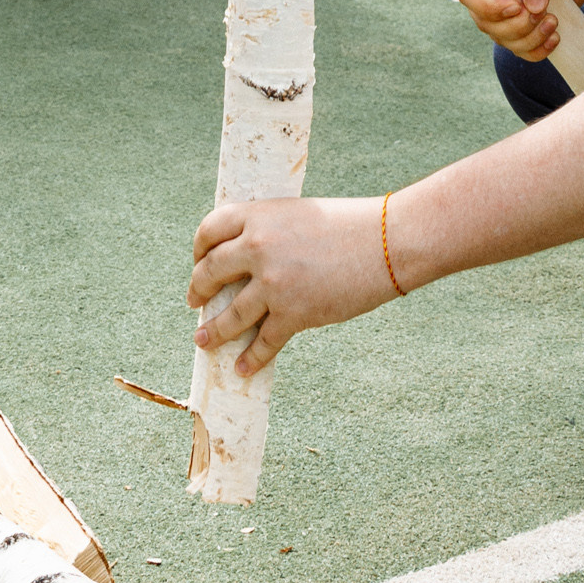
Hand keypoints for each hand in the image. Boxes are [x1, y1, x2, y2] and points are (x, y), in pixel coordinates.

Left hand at [189, 195, 392, 372]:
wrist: (388, 241)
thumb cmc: (351, 224)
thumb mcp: (301, 215)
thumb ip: (271, 232)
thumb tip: (248, 260)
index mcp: (260, 215)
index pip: (210, 230)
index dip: (199, 249)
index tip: (198, 262)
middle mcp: (258, 247)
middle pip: (210, 273)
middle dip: (198, 290)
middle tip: (195, 302)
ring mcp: (274, 283)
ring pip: (230, 315)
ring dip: (214, 331)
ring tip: (204, 341)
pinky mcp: (294, 313)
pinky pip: (263, 342)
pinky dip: (251, 358)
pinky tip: (243, 367)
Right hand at [456, 0, 583, 62]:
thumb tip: (531, 6)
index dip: (487, 6)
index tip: (515, 6)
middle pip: (485, 23)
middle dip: (515, 25)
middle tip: (543, 12)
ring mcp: (507, 11)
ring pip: (503, 39)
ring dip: (529, 38)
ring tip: (553, 21)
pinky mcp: (526, 25)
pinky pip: (521, 49)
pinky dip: (536, 50)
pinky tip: (555, 38)